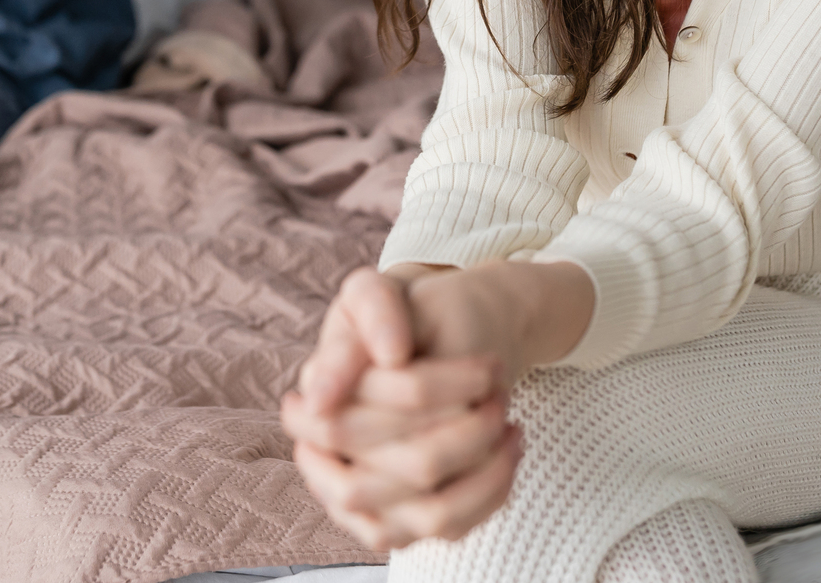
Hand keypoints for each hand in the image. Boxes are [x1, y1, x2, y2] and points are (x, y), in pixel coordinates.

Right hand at [282, 261, 593, 550]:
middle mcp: (327, 462)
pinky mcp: (397, 522)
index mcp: (312, 405)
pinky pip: (446, 529)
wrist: (435, 344)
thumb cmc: (405, 317)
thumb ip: (373, 307)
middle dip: (468, 426)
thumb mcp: (382, 290)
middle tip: (501, 386)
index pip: (370, 417)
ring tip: (507, 419)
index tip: (486, 365)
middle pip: (408, 467)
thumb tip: (388, 356)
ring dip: (485, 466)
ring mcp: (362, 501)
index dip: (430, 392)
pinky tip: (508, 449)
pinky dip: (489, 493)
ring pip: (429, 512)